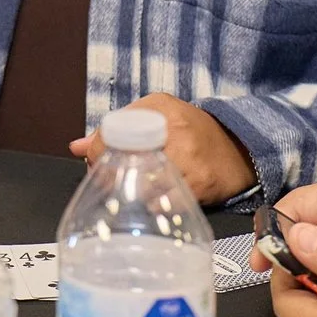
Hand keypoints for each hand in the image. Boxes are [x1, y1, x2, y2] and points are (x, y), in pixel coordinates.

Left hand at [69, 94, 253, 204]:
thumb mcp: (158, 114)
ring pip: (140, 183)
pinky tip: (149, 205)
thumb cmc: (193, 132)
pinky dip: (151, 208)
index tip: (95, 163)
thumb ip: (117, 126)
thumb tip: (76, 146)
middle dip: (107, 175)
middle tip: (107, 182)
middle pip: (122, 158)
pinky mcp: (200, 185)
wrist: (240, 150)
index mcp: (160, 108)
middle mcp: (174, 130)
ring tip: (127, 193)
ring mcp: (188, 159)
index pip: (112, 131)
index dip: (96, 152)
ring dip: (128, 194)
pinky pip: (164, 203)